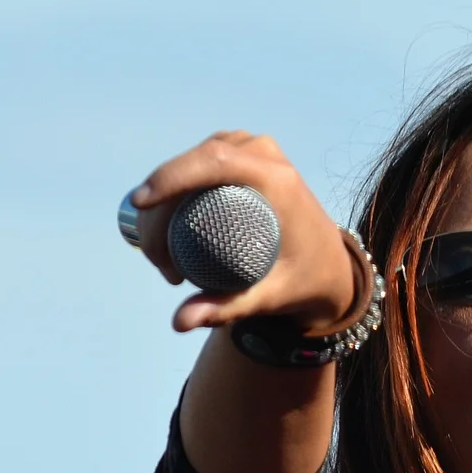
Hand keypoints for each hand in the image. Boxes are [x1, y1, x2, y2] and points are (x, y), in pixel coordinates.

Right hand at [129, 131, 354, 334]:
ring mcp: (253, 150)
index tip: (141, 205)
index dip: (170, 176)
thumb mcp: (270, 296)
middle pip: (196, 164)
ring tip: (167, 257)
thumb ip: (228, 309)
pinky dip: (179, 190)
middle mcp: (265, 155)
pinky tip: (166, 226)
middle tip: (160, 261)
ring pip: (192, 164)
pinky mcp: (242, 156)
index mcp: (278, 178)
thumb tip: (179, 322)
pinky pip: (199, 163)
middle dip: (162, 208)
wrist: (331, 266)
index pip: (214, 161)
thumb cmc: (304, 281)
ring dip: (167, 201)